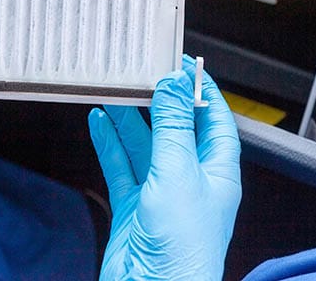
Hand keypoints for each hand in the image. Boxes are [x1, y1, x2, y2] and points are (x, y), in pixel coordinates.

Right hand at [88, 56, 241, 279]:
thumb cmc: (182, 249)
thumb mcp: (179, 174)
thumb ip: (173, 127)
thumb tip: (173, 85)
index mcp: (216, 172)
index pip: (214, 121)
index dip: (201, 92)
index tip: (184, 66)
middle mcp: (190, 180)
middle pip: (175, 130)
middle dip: (159, 102)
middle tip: (141, 74)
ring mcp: (160, 193)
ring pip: (143, 146)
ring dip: (129, 119)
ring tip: (114, 92)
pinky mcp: (133, 207)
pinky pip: (120, 167)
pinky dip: (108, 144)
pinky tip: (99, 123)